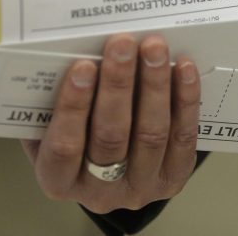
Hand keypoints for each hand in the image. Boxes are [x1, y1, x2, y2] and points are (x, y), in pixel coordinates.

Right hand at [21, 34, 200, 213]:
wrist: (116, 169)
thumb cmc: (79, 135)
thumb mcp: (52, 127)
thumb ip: (54, 101)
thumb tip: (69, 55)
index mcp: (58, 180)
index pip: (64, 146)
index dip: (74, 106)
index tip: (83, 66)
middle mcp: (99, 192)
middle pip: (111, 136)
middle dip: (118, 85)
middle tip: (123, 44)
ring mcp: (140, 187)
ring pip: (150, 134)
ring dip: (154, 85)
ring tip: (154, 48)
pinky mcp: (174, 178)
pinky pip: (182, 137)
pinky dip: (185, 100)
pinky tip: (184, 69)